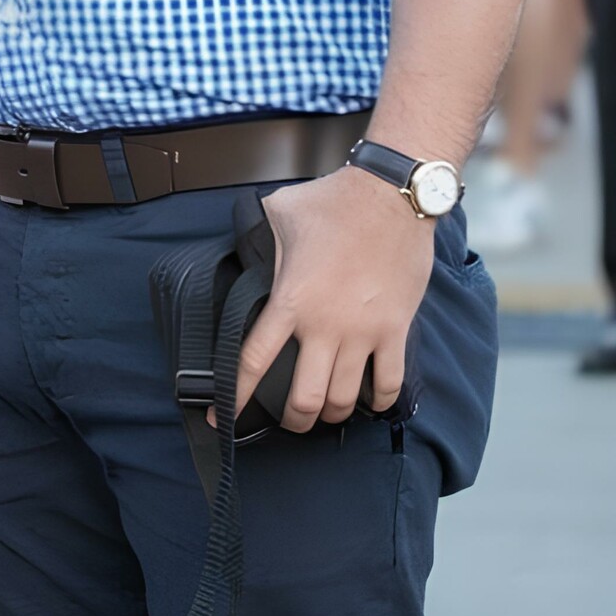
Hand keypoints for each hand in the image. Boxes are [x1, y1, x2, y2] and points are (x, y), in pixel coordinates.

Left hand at [234, 165, 434, 430]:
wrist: (391, 196)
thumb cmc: (333, 200)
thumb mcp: (278, 214)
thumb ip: (260, 240)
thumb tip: (247, 248)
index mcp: (290, 300)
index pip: (252, 360)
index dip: (234, 395)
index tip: (219, 417)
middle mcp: (325, 325)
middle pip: (305, 398)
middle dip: (293, 419)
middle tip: (288, 420)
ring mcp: (363, 331)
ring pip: (345, 399)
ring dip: (332, 414)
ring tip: (326, 412)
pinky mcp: (395, 330)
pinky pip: (389, 383)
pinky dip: (379, 401)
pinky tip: (371, 403)